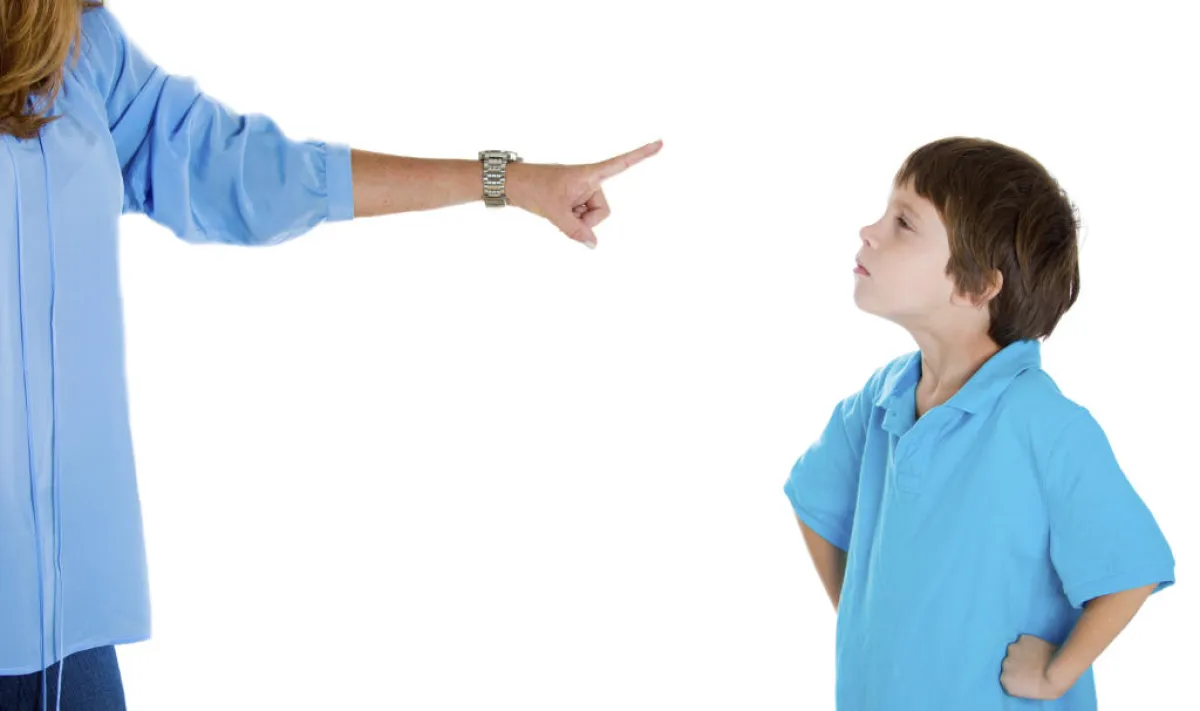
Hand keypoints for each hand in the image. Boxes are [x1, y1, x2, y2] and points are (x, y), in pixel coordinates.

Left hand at [505, 140, 662, 248]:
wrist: (510, 183)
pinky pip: (581, 215)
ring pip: (591, 216)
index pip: (621, 164)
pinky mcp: (574, 197)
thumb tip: (593, 244)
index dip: (641, 155)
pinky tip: (557, 211)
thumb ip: (577, 231)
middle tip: (563, 211)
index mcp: (590, 174)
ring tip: (556, 208)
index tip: (661, 143)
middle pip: (602, 211)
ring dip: (576, 219)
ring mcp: (582, 190)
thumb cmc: (532, 189)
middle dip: (587, 219)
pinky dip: (572, 219)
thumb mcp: (555, 213)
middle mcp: (589, 180)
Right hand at [1001, 634, 1065, 699]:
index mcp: (1005, 680)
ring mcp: (1012, 649)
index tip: (1025, 678)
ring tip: (1035, 657)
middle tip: (1031, 667)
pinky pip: (1024, 641)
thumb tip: (1018, 676)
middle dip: (1017, 664)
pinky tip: (1039, 649)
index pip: (1006, 677)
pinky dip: (1029, 645)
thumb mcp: (1026, 692)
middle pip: (1008, 663)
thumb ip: (1016, 683)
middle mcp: (1004, 664)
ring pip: (1015, 650)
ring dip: (1021, 653)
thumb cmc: (1047, 688)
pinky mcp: (1022, 639)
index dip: (1016, 677)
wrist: (1058, 673)